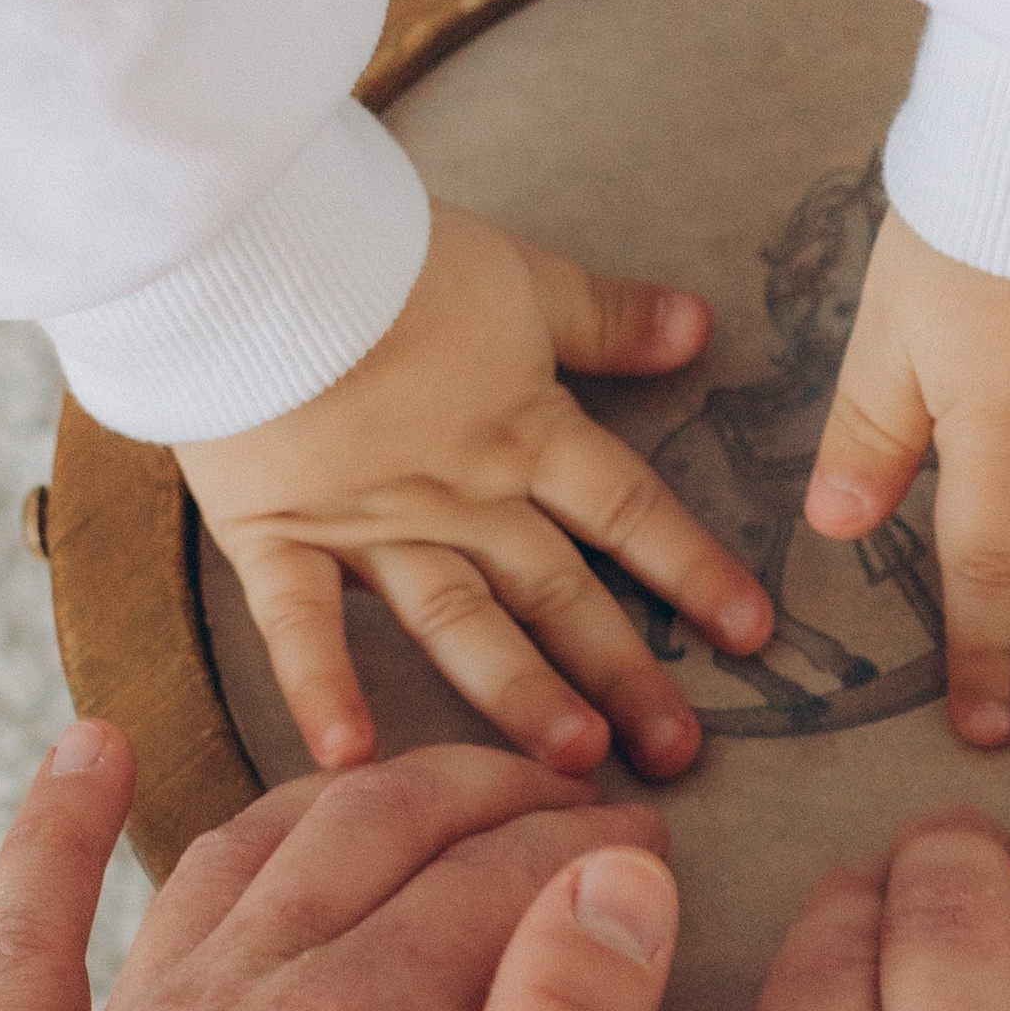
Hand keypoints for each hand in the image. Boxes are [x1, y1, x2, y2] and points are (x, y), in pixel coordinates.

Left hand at [0, 726, 678, 1010]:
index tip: (650, 848)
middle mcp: (232, 1005)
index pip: (502, 884)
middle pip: (371, 839)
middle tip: (557, 794)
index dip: (590, 852)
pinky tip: (85, 750)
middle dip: (482, 795)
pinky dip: (51, 828)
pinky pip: (25, 936)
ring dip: (327, 795)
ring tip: (401, 778)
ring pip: (230, 858)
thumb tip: (615, 882)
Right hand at [180, 197, 773, 780]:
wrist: (255, 247)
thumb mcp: (517, 274)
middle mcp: (460, 494)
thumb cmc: (383, 253)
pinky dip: (318, 688)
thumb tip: (702, 329)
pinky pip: (299, 622)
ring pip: (457, 622)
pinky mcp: (278, 532)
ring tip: (573, 763)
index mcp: (522, 430)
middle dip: (624, 672)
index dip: (693, 569)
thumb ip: (604, 315)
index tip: (753, 634)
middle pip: (557, 590)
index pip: (627, 510)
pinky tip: (349, 762)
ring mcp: (370, 522)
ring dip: (517, 695)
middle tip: (680, 755)